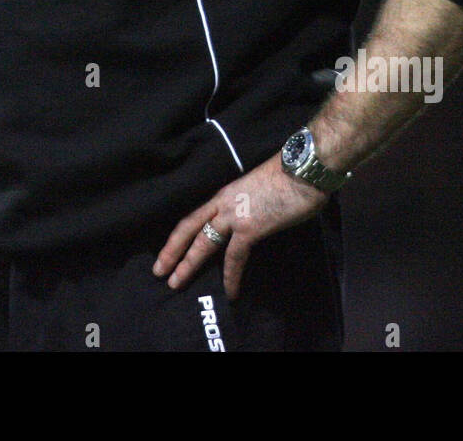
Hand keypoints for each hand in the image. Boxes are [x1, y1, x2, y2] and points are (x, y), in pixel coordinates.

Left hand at [152, 152, 327, 299]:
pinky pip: (234, 257)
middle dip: (172, 252)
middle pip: (189, 229)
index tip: (167, 252)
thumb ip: (247, 207)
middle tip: (158, 272)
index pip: (193, 217)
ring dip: (188, 265)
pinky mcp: (250, 227)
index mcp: (224, 194)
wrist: (303, 169)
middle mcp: (223, 203)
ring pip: (203, 243)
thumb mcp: (257, 191)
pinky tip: (230, 294)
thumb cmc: (288, 176)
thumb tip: (250, 222)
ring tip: (175, 284)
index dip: (178, 236)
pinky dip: (231, 277)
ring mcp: (234, 215)